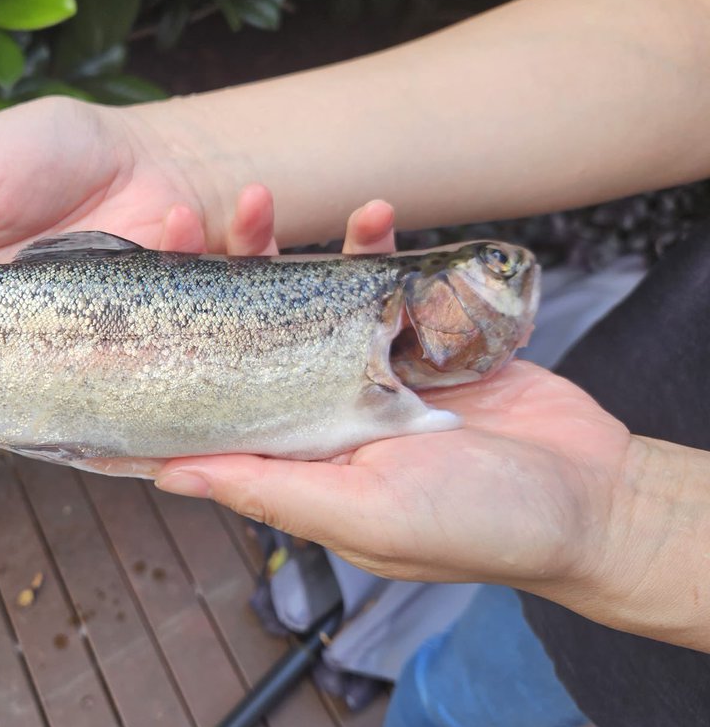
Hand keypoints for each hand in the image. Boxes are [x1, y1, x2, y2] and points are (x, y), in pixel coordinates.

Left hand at [155, 203, 634, 601]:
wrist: (592, 499)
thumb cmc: (478, 527)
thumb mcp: (363, 515)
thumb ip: (269, 490)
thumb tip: (170, 476)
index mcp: (295, 456)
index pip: (212, 400)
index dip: (168, 351)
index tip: (133, 296)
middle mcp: (321, 409)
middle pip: (248, 335)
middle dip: (214, 277)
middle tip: (185, 221)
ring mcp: (370, 369)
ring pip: (308, 300)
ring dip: (286, 248)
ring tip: (265, 199)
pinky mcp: (421, 338)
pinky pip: (383, 282)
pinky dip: (374, 245)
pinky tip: (373, 214)